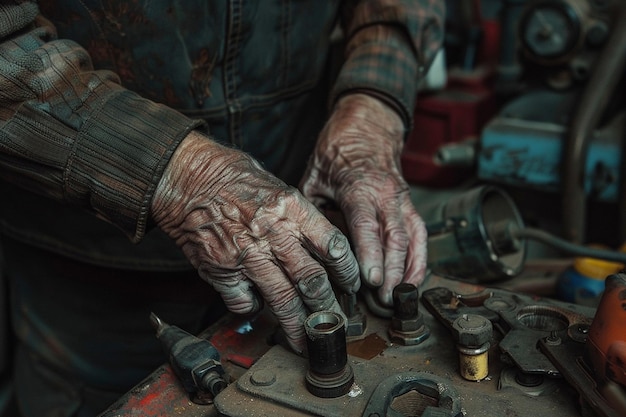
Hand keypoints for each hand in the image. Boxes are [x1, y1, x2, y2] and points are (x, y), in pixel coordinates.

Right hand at [151, 132, 360, 352]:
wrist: (185, 177)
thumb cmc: (230, 176)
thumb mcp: (275, 185)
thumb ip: (298, 216)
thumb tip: (319, 247)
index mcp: (291, 208)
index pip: (333, 247)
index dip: (348, 272)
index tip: (351, 285)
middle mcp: (272, 233)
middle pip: (312, 280)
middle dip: (328, 308)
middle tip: (334, 322)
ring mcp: (246, 254)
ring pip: (282, 299)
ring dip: (297, 325)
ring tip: (305, 339)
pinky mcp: (222, 270)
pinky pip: (245, 302)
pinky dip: (253, 310)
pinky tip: (257, 307)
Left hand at [300, 94, 426, 305]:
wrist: (366, 127)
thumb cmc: (337, 150)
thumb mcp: (314, 176)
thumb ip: (311, 210)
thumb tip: (304, 243)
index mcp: (359, 188)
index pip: (366, 226)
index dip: (370, 255)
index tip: (370, 281)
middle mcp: (386, 195)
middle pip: (395, 238)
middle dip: (391, 272)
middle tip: (383, 301)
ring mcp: (401, 199)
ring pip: (412, 238)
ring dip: (407, 270)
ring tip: (399, 297)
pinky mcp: (409, 204)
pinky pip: (419, 234)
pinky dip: (419, 258)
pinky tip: (413, 279)